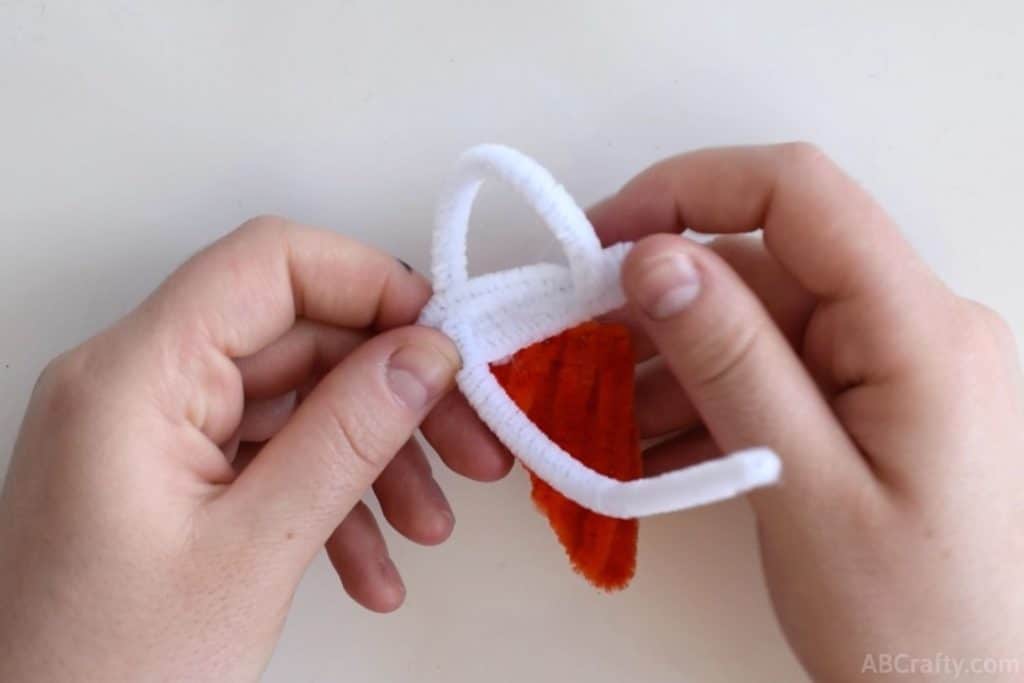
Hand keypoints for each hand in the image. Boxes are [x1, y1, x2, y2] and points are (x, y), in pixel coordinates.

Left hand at [0, 217, 511, 681]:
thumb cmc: (104, 674)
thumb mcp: (255, 551)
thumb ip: (348, 436)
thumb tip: (422, 356)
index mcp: (133, 378)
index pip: (270, 263)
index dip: (371, 285)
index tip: (444, 337)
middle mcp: (133, 386)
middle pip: (298, 338)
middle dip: (395, 394)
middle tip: (469, 442)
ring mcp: (148, 432)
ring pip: (295, 402)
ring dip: (374, 458)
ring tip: (427, 524)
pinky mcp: (165, 475)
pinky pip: (268, 456)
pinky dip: (330, 499)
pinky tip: (372, 565)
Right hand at [590, 144, 1023, 680]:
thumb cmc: (909, 621)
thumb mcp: (802, 488)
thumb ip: (732, 363)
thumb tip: (655, 260)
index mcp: (918, 329)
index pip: (798, 194)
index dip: (689, 190)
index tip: (603, 237)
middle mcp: (913, 328)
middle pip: (764, 268)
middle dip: (660, 303)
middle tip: (577, 347)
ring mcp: (892, 369)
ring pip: (758, 327)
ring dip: (673, 364)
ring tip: (603, 416)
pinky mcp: (870, 407)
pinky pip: (774, 376)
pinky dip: (707, 402)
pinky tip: (650, 446)